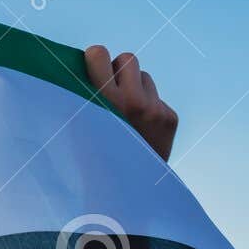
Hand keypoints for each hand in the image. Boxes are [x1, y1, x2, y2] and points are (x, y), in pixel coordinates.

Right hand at [84, 45, 177, 160]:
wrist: (128, 195)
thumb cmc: (90, 158)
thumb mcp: (78, 125)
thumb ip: (81, 95)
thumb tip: (82, 64)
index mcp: (103, 101)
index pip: (98, 53)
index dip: (94, 58)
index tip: (91, 67)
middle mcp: (132, 101)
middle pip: (127, 59)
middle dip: (118, 70)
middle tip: (110, 88)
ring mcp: (155, 109)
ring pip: (145, 77)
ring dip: (135, 87)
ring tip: (125, 113)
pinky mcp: (170, 117)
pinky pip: (157, 97)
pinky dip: (148, 108)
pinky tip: (139, 129)